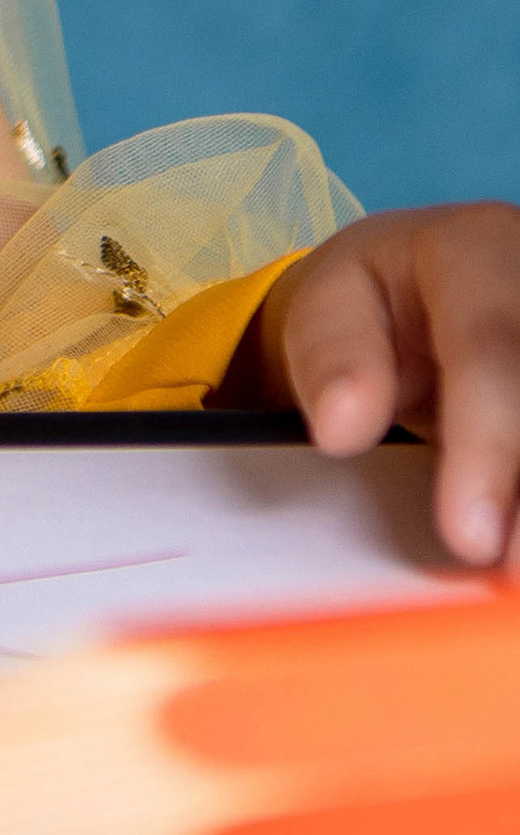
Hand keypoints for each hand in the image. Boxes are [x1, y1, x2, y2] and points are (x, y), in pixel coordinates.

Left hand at [233, 203, 519, 567]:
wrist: (433, 283)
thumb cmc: (384, 297)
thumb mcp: (335, 299)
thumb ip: (332, 350)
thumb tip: (343, 427)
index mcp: (479, 254)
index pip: (493, 347)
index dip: (489, 443)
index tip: (468, 535)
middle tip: (509, 573)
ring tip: (512, 581)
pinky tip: (511, 569)